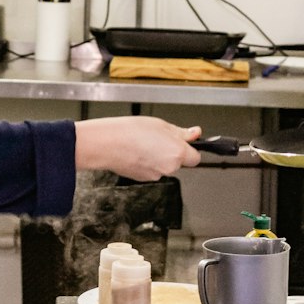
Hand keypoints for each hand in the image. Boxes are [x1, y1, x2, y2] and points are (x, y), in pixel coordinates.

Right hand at [74, 117, 200, 180]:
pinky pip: (151, 169)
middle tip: (158, 138)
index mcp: (177, 153)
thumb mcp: (161, 124)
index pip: (195, 158)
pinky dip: (147, 162)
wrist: (107, 144)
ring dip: (158, 157)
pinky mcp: (143, 178)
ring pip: (164, 166)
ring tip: (144, 143)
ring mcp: (156, 175)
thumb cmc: (131, 132)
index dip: (190, 149)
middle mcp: (169, 167)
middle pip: (179, 162)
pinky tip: (137, 151)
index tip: (183, 142)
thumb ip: (181, 133)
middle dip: (172, 152)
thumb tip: (195, 134)